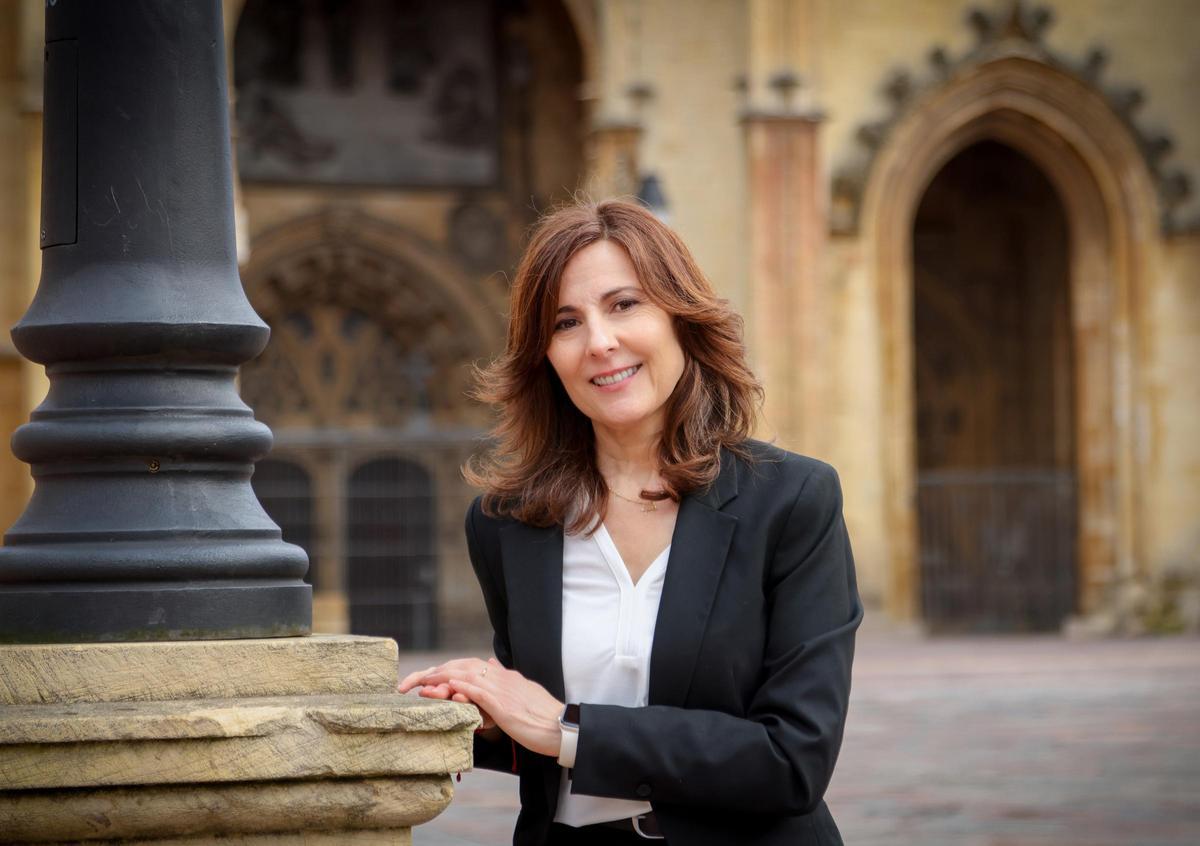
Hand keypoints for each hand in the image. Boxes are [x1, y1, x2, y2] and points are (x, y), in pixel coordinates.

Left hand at [398, 657, 563, 756]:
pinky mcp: (502, 704)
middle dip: (434, 672)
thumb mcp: (523, 693)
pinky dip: (458, 688)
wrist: (562, 726)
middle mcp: (501, 677)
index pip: (468, 666)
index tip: (427, 678)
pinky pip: (476, 692)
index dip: (445, 669)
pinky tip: (444, 690)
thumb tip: (493, 664)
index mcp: (505, 676)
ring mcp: (502, 689)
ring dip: (439, 679)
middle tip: (411, 681)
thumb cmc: (544, 716)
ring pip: (464, 675)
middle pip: (460, 666)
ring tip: (418, 684)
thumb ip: (506, 680)